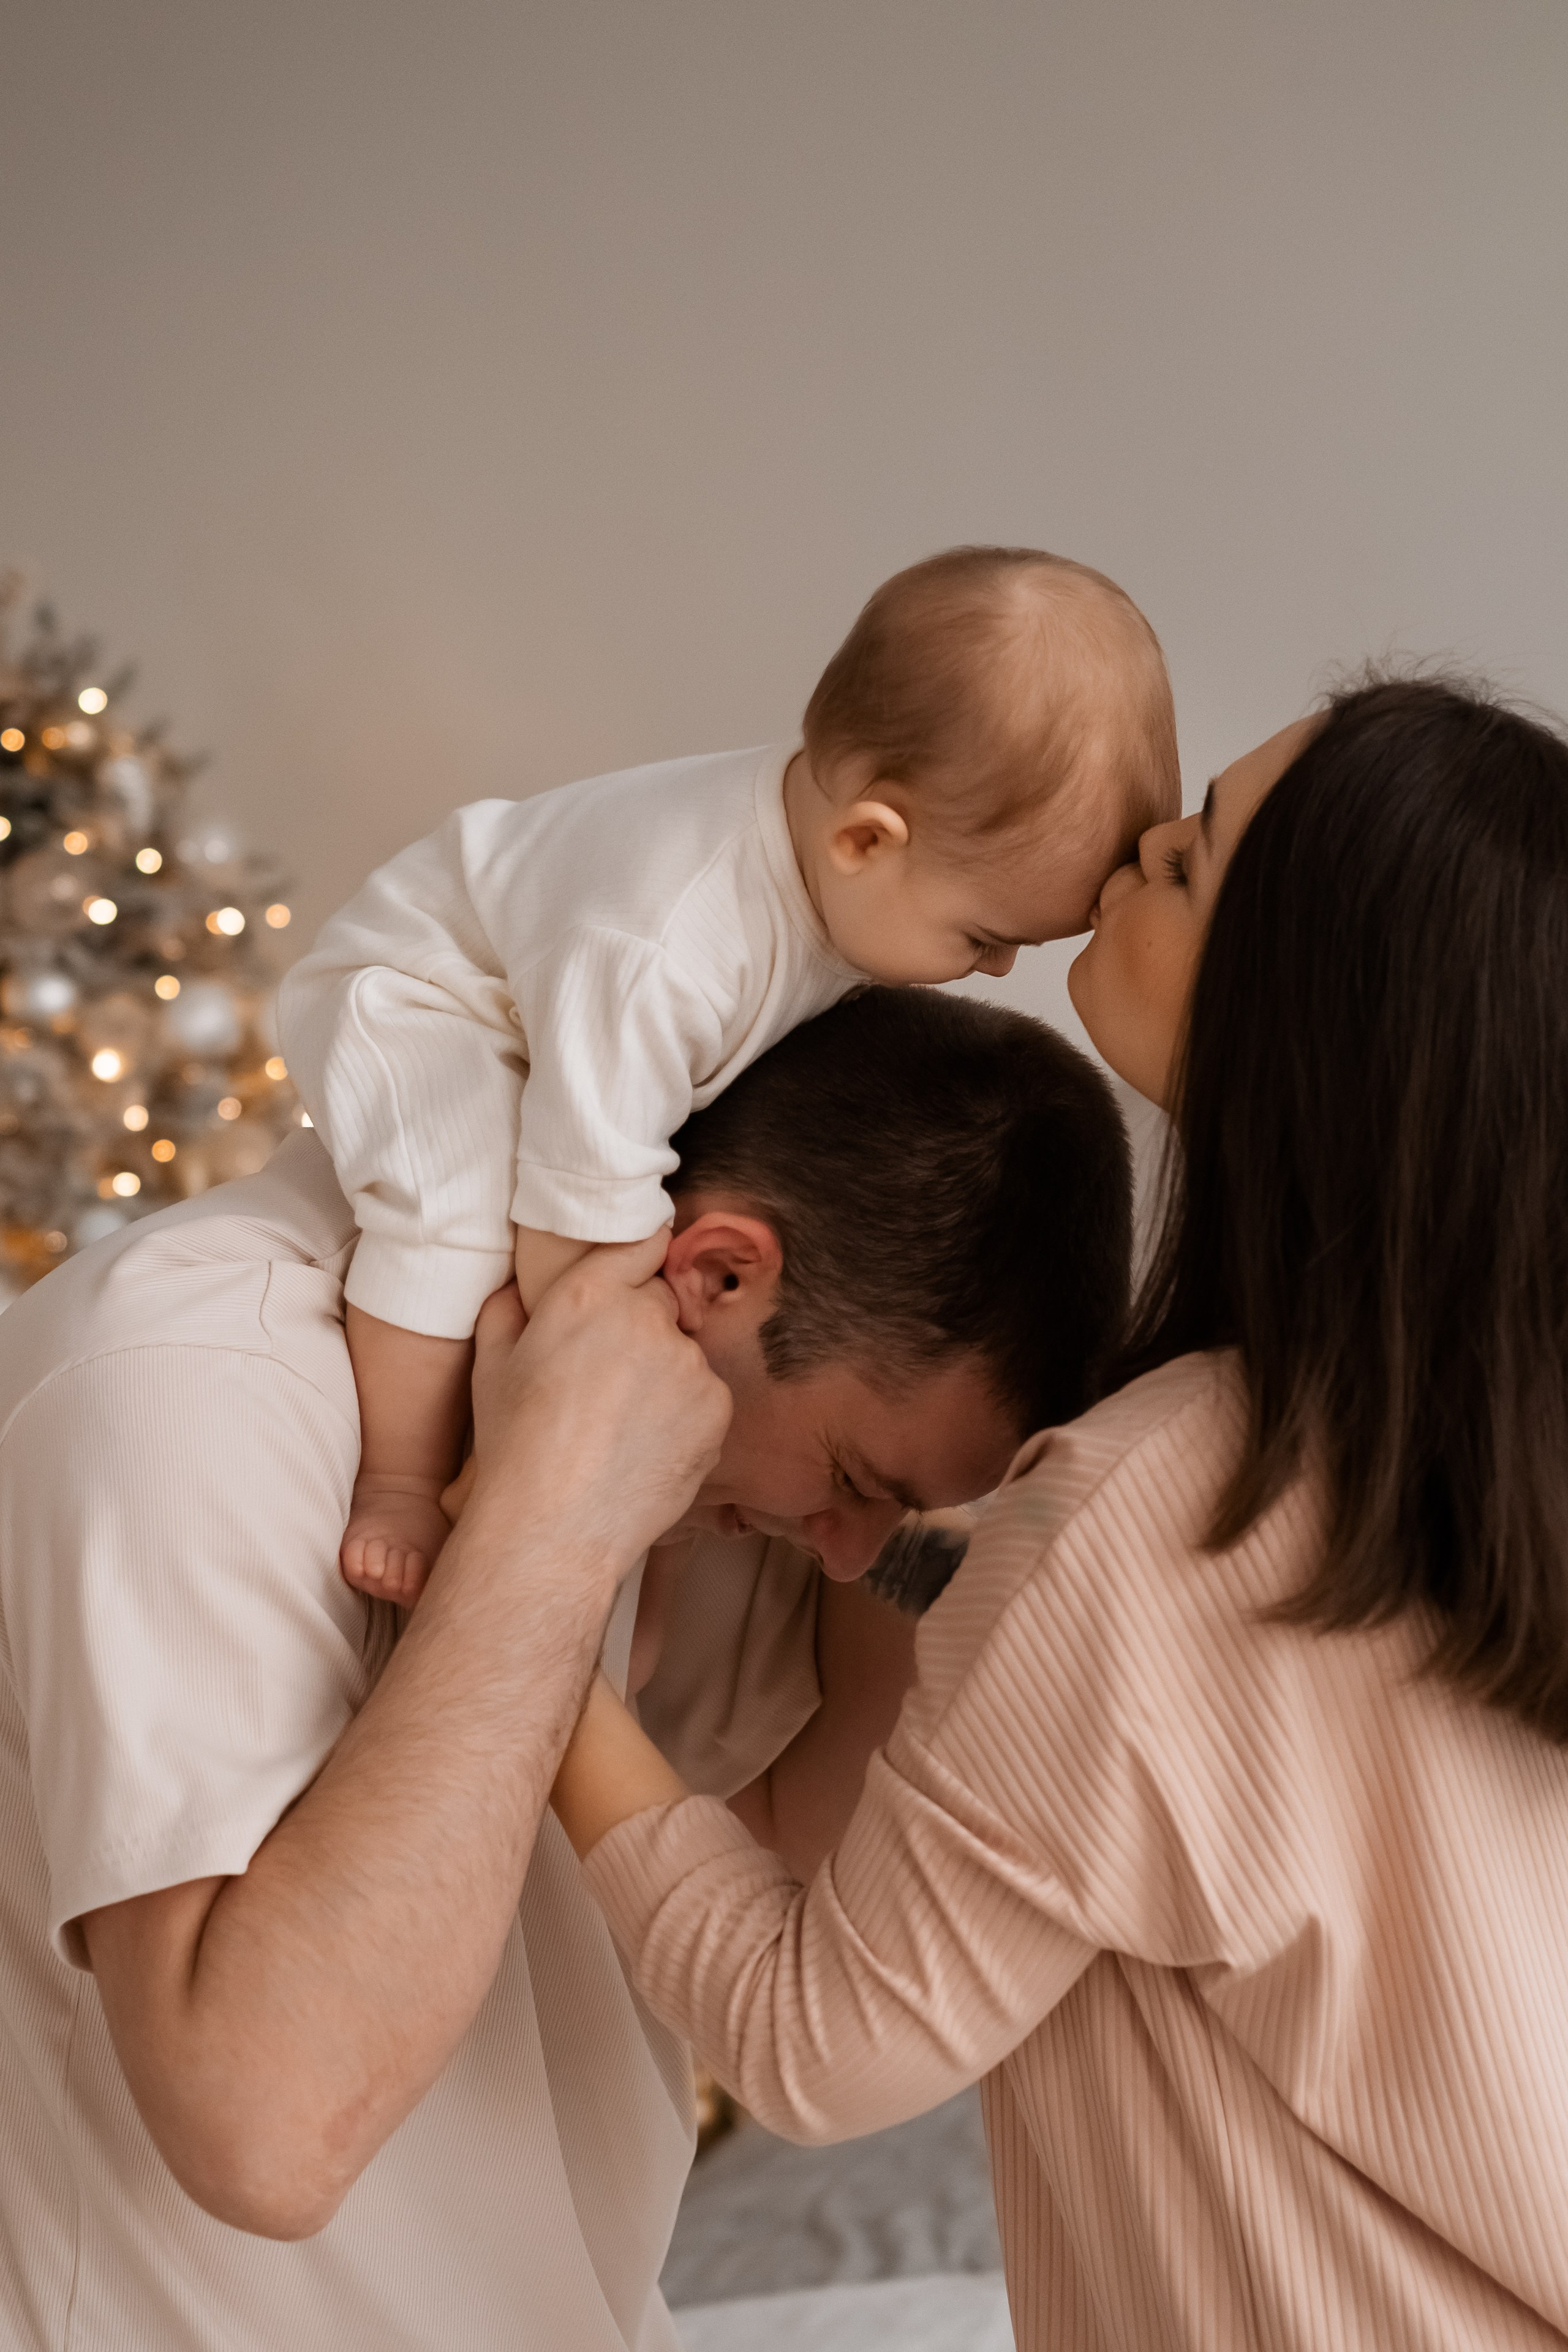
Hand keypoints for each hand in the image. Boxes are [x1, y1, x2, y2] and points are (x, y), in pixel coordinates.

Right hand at [463, 1239, 732, 1574]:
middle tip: (604, 1383)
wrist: (554, 1527)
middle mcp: (647, 1317)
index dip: (636, 1263)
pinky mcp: (717, 1407)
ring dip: (661, 1380)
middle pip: (659, 1306)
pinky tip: (645, 1449)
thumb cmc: (515, 1447)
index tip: (635, 1276)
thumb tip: (522, 1288)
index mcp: (589, 1293)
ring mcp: (688, 1362)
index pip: (640, 1244)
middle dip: (638, 1333)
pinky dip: (684, 1418)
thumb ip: (509, 1308)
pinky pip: (704, 1400)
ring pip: (682, 1357)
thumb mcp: (491, 1364)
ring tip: (619, 1429)